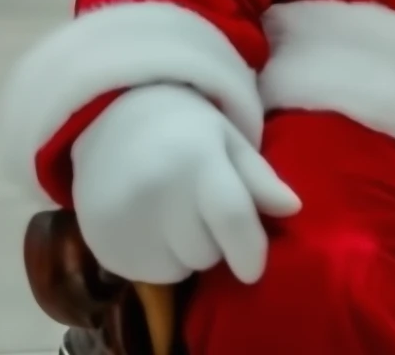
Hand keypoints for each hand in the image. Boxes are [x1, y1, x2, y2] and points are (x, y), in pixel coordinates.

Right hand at [72, 84, 299, 284]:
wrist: (114, 118)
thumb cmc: (185, 128)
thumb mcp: (229, 141)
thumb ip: (260, 178)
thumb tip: (293, 208)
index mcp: (196, 159)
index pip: (232, 217)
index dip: (250, 250)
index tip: (255, 269)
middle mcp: (156, 189)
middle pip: (207, 252)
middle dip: (215, 241)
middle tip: (204, 211)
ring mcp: (124, 219)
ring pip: (178, 270)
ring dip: (186, 254)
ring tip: (176, 217)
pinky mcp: (101, 243)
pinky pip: (146, 275)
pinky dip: (157, 260)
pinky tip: (150, 227)